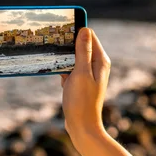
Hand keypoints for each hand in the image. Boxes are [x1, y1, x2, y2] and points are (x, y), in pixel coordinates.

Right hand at [60, 28, 110, 144]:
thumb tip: (85, 30)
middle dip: (68, 46)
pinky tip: (61, 80)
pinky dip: (64, 72)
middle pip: (81, 46)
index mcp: (100, 60)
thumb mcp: (81, 73)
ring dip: (64, 60)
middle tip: (55, 45)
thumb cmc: (82, 100)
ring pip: (74, 58)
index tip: (61, 29)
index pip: (89, 36)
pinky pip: (70, 70)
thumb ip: (83, 51)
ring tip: (58, 65)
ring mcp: (88, 74)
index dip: (76, 31)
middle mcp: (96, 65)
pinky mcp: (81, 82)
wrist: (82, 127)